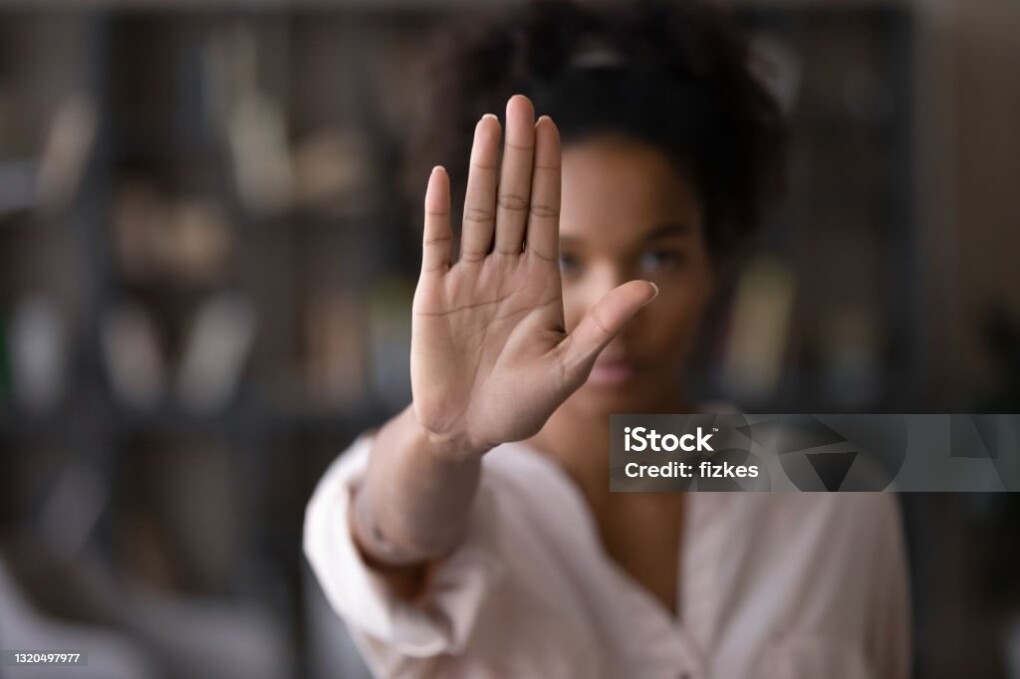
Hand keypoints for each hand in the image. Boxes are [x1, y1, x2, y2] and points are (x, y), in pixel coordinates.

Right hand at [410, 95, 657, 459]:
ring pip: (477, 213)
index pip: (546, 213)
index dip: (549, 170)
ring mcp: (468, 279)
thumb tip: (651, 286)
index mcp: (539, 282)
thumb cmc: (522, 405)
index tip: (551, 126)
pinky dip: (439, 212)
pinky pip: (436, 245)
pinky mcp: (434, 295)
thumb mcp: (570, 367)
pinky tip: (442, 176)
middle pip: (513, 200)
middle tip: (520, 102)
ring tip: (488, 124)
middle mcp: (504, 271)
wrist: (467, 431)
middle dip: (518, 153)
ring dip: (482, 169)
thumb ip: (604, 325)